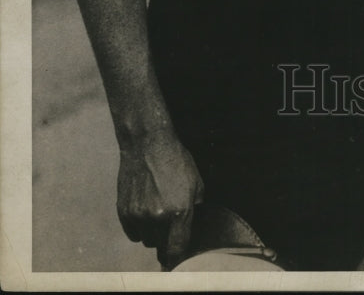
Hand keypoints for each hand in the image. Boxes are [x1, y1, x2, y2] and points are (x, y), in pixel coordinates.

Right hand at [117, 127, 203, 269]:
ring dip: (153, 233)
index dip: (178, 259)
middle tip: (169, 225)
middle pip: (161, 245)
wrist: (147, 144)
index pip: (178, 248)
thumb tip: (192, 224)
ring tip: (157, 213)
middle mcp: (158, 217)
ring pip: (147, 240)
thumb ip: (195, 207)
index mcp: (179, 211)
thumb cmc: (175, 160)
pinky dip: (139, 227)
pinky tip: (145, 212)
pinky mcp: (124, 211)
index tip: (177, 264)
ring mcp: (139, 215)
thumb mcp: (196, 182)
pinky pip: (133, 232)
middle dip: (167, 239)